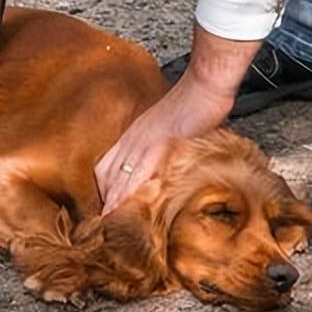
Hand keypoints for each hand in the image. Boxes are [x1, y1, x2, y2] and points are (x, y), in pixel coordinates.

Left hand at [95, 25, 259, 213]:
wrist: (205, 84)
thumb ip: (165, 151)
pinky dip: (128, 195)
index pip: (107, 167)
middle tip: (107, 226)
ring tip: (112, 226)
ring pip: (118, 178)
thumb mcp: (171, 130)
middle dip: (106, 202)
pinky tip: (125, 211)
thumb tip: (168, 170)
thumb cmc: (196, 105)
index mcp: (134, 135)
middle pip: (107, 176)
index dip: (106, 191)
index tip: (107, 212)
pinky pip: (137, 175)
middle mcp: (133, 138)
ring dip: (114, 203)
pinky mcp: (158, 146)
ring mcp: (143, 141)